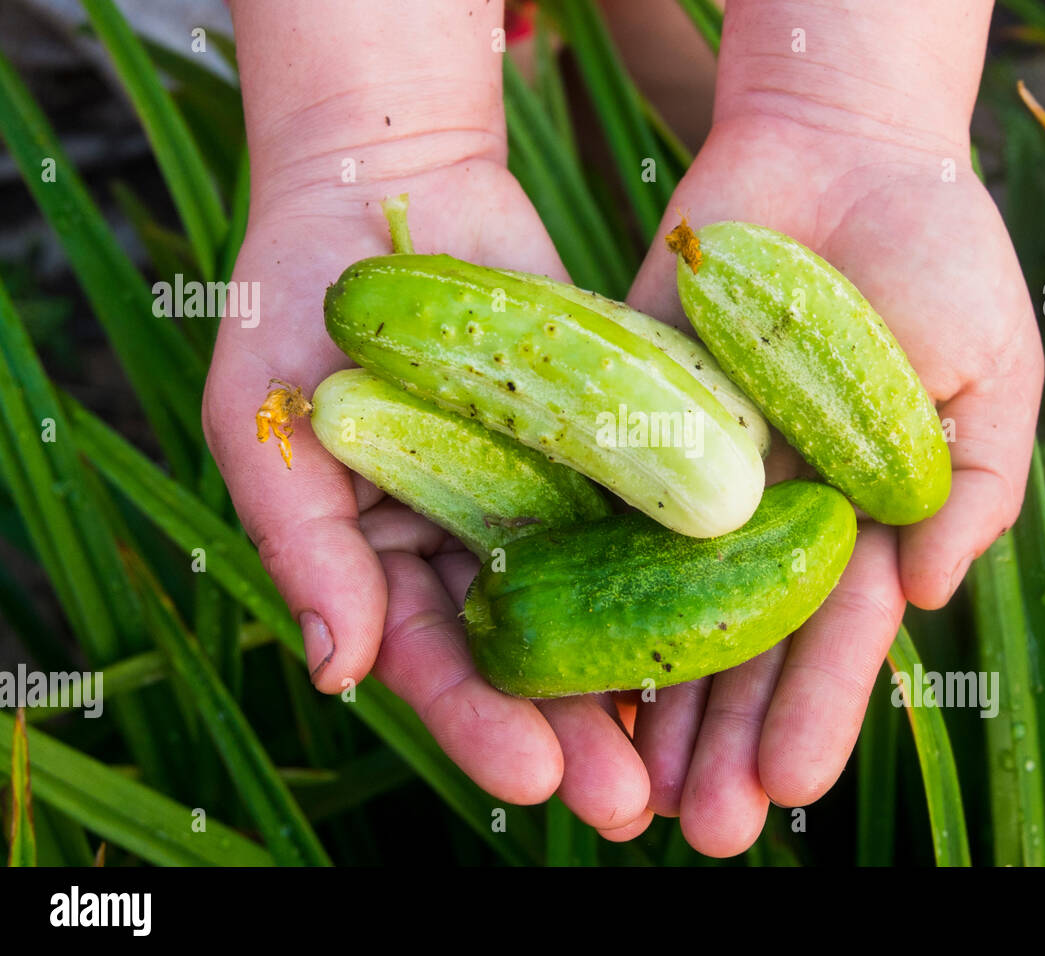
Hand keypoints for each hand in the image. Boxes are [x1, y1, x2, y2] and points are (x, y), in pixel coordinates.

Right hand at [202, 146, 652, 837]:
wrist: (388, 180)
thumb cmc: (296, 302)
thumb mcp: (268, 421)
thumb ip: (300, 542)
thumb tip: (337, 670)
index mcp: (388, 562)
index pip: (436, 665)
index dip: (479, 725)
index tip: (533, 779)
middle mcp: (476, 546)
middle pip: (533, 657)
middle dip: (576, 733)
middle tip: (630, 805)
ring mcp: (548, 495)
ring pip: (604, 599)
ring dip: (647, 670)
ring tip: (694, 746)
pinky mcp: (612, 435)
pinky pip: (652, 505)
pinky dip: (690, 560)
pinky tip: (737, 614)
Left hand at [621, 113, 1042, 855]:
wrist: (838, 148)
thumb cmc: (937, 255)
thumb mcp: (990, 374)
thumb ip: (970, 488)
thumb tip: (928, 599)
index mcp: (858, 514)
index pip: (832, 633)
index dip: (813, 710)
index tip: (790, 788)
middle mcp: (769, 507)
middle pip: (738, 637)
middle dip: (723, 734)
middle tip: (700, 830)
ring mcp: (693, 465)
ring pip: (661, 595)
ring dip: (647, 690)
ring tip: (628, 783)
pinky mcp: (630, 412)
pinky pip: (598, 504)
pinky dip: (579, 578)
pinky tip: (561, 656)